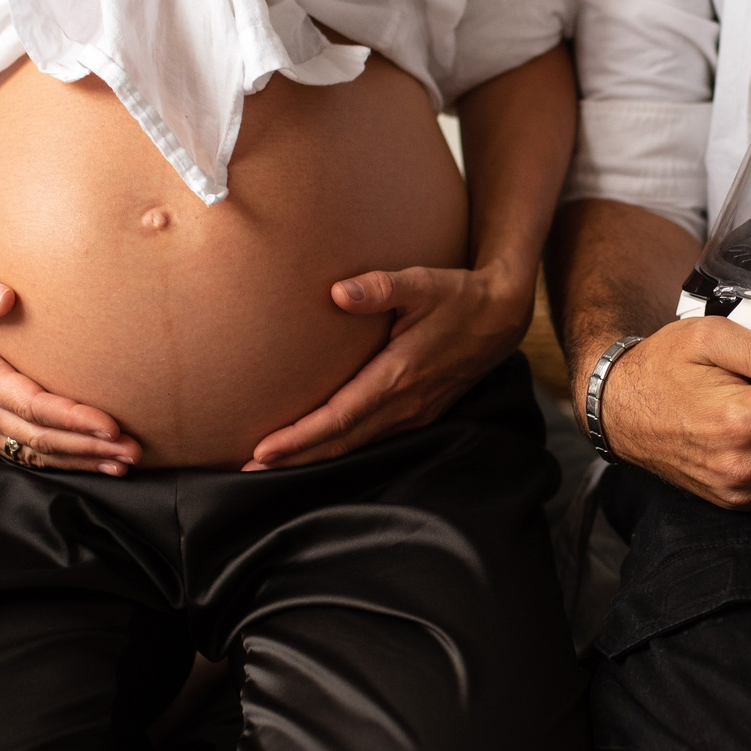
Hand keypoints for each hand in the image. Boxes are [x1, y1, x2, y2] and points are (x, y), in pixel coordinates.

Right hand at [0, 274, 139, 474]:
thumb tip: (6, 298)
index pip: (29, 404)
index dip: (71, 418)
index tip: (109, 424)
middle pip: (38, 437)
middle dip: (88, 447)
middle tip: (132, 450)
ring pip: (33, 452)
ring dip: (80, 460)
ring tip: (123, 463)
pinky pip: (23, 452)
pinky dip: (60, 461)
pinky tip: (93, 463)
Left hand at [242, 261, 537, 469]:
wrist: (502, 318)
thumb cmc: (458, 296)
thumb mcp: (423, 282)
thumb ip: (380, 286)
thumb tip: (338, 292)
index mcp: (399, 377)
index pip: (339, 417)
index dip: (299, 437)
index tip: (263, 450)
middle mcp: (405, 405)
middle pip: (341, 443)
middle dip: (295, 458)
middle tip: (248, 468)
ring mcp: (413, 414)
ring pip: (356, 446)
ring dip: (314, 456)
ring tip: (272, 464)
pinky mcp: (417, 413)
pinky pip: (370, 439)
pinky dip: (339, 447)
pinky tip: (317, 448)